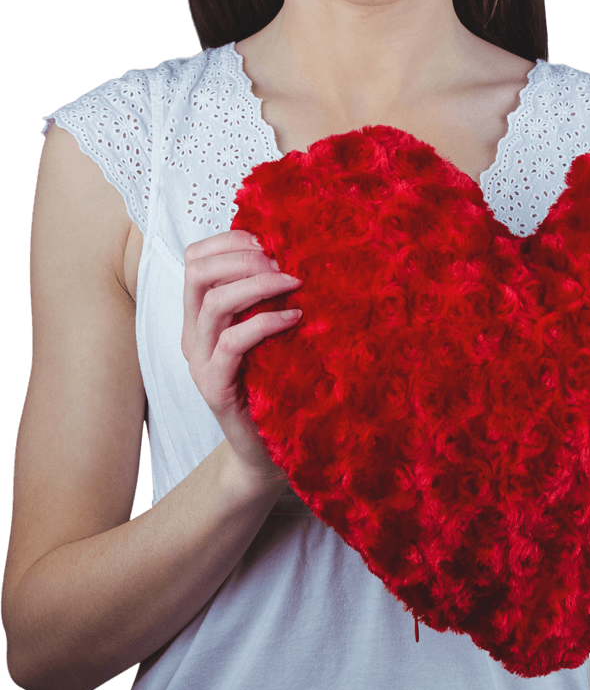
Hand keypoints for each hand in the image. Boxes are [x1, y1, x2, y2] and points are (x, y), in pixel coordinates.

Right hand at [181, 229, 303, 487]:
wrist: (267, 450)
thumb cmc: (275, 384)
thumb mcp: (270, 331)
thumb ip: (268, 297)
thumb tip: (296, 251)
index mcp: (201, 315)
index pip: (196, 258)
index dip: (230, 240)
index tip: (270, 240)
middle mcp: (193, 334)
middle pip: (197, 271)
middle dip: (243, 256)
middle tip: (283, 263)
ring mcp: (201, 361)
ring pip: (213, 302)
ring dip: (257, 283)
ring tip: (292, 282)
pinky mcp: (216, 387)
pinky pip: (231, 343)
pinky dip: (264, 322)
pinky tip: (294, 318)